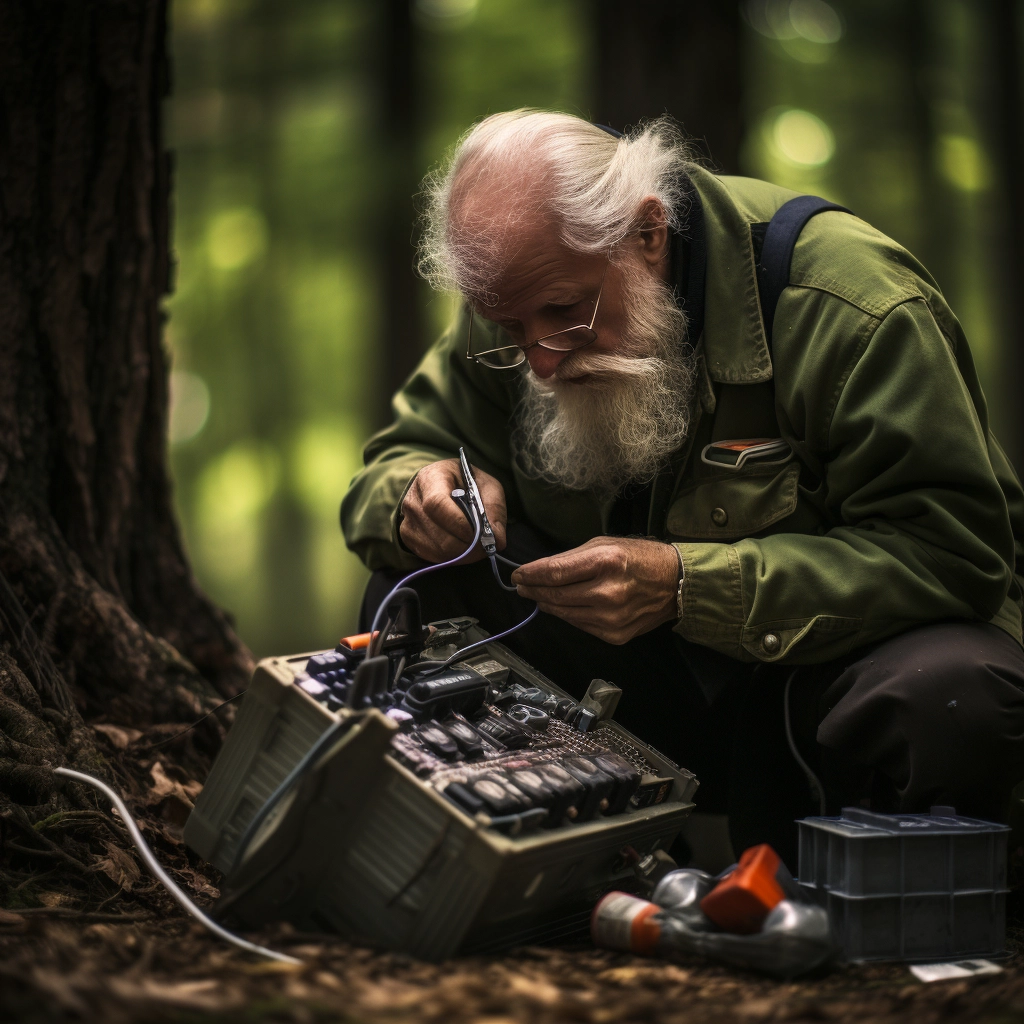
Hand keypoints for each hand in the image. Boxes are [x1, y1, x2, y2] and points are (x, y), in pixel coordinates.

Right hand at [399, 459, 506, 563]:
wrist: (446, 486)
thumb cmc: (468, 484)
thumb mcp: (487, 486)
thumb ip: (494, 509)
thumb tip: (497, 540)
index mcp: (431, 478)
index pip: (437, 504)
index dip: (459, 524)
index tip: (479, 533)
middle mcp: (413, 500)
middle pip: (438, 532)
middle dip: (467, 545)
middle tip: (486, 546)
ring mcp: (408, 521)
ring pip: (437, 549)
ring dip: (463, 554)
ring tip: (477, 547)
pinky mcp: (409, 538)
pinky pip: (433, 557)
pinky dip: (453, 558)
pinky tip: (464, 548)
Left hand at [511, 537, 679, 644]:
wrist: (675, 583)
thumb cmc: (638, 558)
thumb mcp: (605, 544)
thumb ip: (571, 558)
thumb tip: (540, 570)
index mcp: (605, 562)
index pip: (555, 572)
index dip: (531, 575)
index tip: (517, 575)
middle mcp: (607, 592)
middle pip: (555, 596)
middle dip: (533, 591)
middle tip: (522, 587)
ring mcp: (611, 617)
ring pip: (564, 613)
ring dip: (547, 605)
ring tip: (538, 596)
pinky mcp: (614, 634)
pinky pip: (580, 625)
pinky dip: (568, 615)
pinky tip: (563, 607)